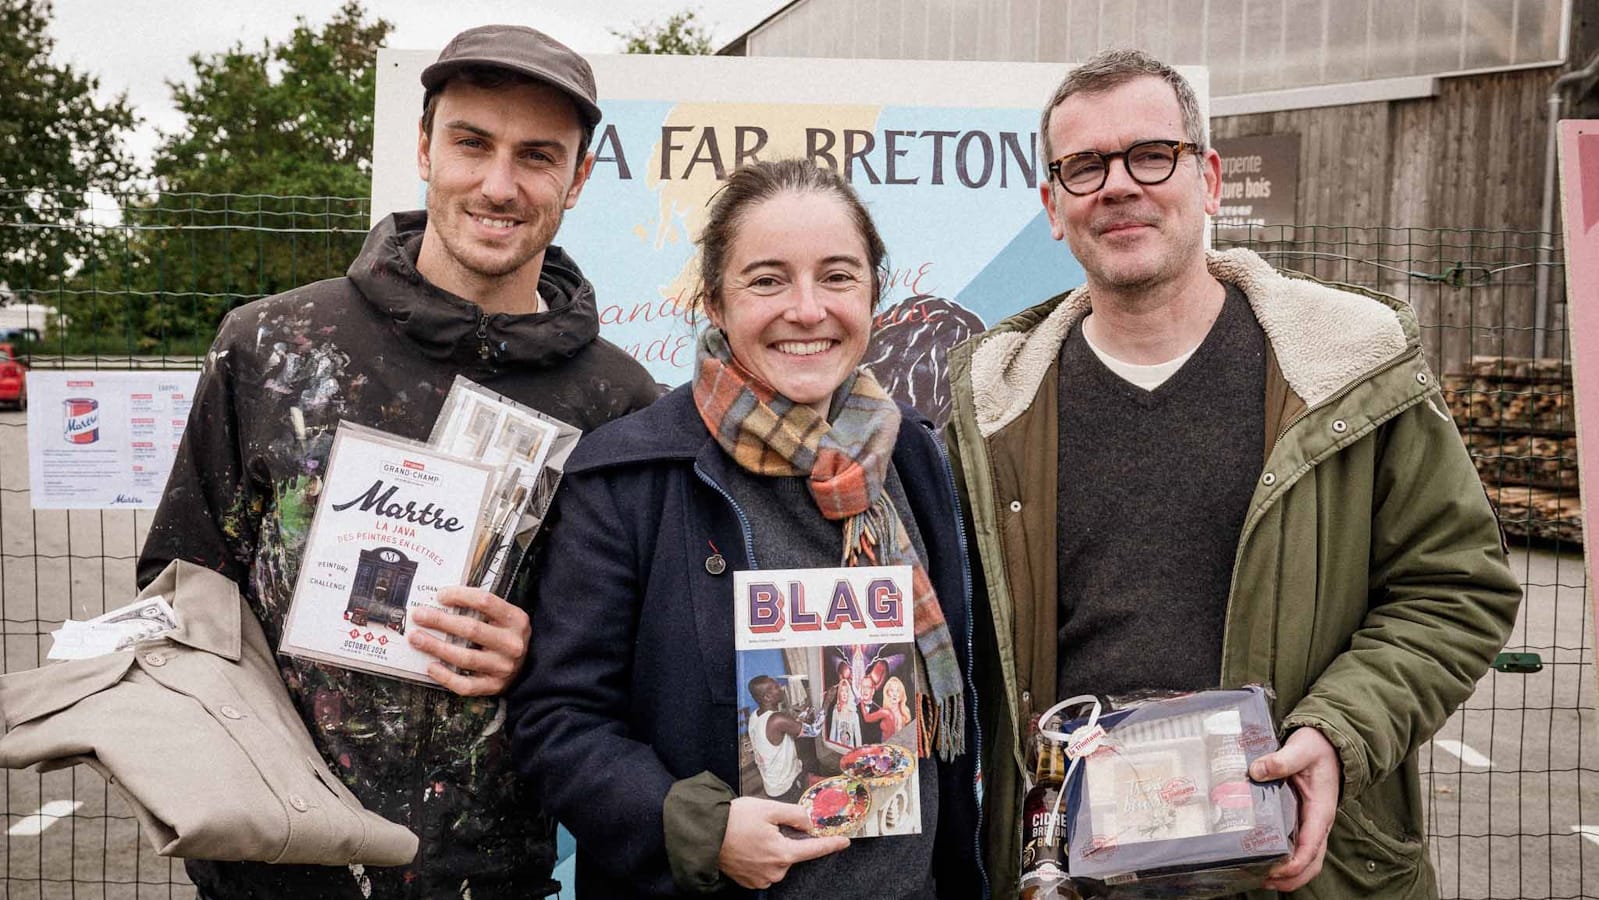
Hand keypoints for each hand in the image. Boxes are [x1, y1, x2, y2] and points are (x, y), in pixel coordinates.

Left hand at [407, 586, 530, 696]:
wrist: (530, 667)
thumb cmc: (508, 636)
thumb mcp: (505, 618)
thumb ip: (482, 609)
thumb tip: (442, 601)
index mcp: (516, 620)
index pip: (486, 602)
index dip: (460, 596)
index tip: (440, 595)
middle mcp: (511, 643)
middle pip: (471, 629)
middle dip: (440, 621)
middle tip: (419, 615)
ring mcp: (503, 667)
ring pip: (465, 657)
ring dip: (436, 647)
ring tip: (416, 638)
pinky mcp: (493, 686)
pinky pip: (465, 685)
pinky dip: (445, 676)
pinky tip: (430, 666)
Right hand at [717, 797, 849, 888]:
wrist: (705, 835)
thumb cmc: (733, 820)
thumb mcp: (768, 809)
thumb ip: (794, 815)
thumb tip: (810, 822)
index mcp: (782, 853)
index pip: (814, 849)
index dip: (831, 844)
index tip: (844, 842)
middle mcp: (774, 871)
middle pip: (793, 853)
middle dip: (787, 839)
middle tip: (769, 825)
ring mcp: (762, 879)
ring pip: (779, 861)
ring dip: (774, 848)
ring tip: (754, 834)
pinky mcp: (750, 882)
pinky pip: (766, 868)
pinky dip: (763, 857)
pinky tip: (750, 845)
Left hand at [1251, 726, 1341, 891]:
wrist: (1328, 744)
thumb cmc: (1317, 748)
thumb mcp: (1301, 749)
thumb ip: (1281, 760)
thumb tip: (1257, 771)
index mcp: (1321, 810)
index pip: (1311, 846)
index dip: (1295, 863)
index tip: (1276, 871)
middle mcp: (1319, 822)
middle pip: (1311, 862)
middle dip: (1291, 878)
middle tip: (1263, 880)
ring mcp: (1312, 824)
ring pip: (1307, 860)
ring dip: (1289, 874)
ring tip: (1261, 877)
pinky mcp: (1304, 820)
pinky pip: (1299, 848)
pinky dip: (1287, 861)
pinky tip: (1266, 860)